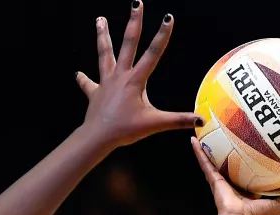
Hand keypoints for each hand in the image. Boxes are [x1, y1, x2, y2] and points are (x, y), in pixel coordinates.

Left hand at [76, 3, 202, 147]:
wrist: (98, 137)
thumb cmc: (126, 129)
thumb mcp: (155, 124)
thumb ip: (178, 120)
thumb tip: (201, 121)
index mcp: (135, 80)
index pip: (153, 53)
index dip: (162, 35)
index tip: (168, 17)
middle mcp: (120, 76)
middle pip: (127, 43)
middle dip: (134, 22)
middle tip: (136, 3)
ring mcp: (106, 82)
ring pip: (104, 54)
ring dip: (102, 36)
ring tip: (99, 19)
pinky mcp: (95, 93)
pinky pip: (88, 84)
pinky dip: (84, 80)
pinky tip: (78, 74)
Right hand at [191, 138, 279, 214]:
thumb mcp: (278, 204)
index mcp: (247, 186)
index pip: (249, 168)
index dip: (252, 157)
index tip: (256, 143)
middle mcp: (233, 180)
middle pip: (231, 159)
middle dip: (230, 147)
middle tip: (231, 130)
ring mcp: (221, 178)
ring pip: (215, 157)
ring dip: (210, 145)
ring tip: (207, 129)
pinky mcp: (213, 177)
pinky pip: (204, 162)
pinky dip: (198, 151)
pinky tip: (194, 138)